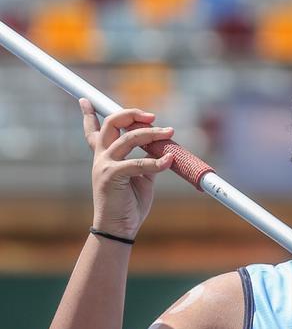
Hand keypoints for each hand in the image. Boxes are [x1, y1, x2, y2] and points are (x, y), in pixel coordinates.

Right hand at [80, 98, 173, 239]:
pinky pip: (138, 163)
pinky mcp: (112, 176)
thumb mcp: (140, 178)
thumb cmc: (130, 204)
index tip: (86, 100)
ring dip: (152, 133)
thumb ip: (145, 160)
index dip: (89, 114)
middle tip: (152, 116)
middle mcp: (101, 157)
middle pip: (112, 124)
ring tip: (170, 133)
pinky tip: (169, 161)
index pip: (94, 130)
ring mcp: (104, 165)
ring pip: (129, 138)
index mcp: (105, 157)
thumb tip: (161, 148)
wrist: (119, 228)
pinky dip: (156, 161)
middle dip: (132, 114)